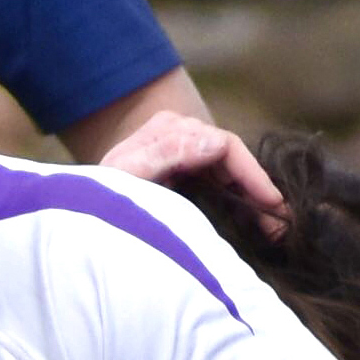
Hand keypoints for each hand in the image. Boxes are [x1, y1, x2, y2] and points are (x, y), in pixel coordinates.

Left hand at [94, 111, 287, 240]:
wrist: (77, 214)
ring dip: (250, 199)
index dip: (252, 175)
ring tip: (273, 229)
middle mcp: (178, 135)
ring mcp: (180, 153)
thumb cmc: (96, 200)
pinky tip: (250, 224)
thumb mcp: (126, 178)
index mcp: (168, 131)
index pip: (225, 146)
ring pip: (228, 173)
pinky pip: (217, 183)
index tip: (272, 204)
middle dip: (258, 190)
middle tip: (282, 224)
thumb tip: (217, 142)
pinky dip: (235, 202)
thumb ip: (165, 155)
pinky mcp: (181, 173)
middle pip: (232, 159)